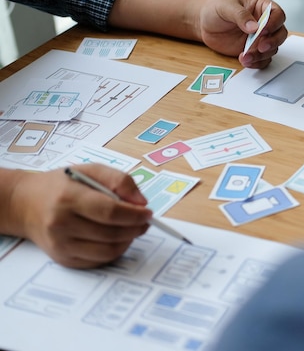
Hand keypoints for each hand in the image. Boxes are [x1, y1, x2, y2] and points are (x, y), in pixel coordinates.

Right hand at [6, 164, 151, 268]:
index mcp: (68, 198)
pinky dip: (114, 251)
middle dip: (135, 229)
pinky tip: (117, 239)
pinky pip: (98, 261)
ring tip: (133, 229)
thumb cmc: (61, 185)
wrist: (25, 204)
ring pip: (108, 251)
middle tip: (145, 222)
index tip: (148, 213)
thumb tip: (141, 202)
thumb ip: (119, 180)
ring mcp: (61, 245)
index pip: (109, 211)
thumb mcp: (89, 171)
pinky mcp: (63, 259)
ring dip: (128, 241)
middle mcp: (61, 224)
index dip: (134, 215)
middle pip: (111, 234)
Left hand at [198, 0, 287, 68]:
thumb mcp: (226, 7)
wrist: (204, 24)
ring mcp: (260, 38)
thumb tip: (254, 27)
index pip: (277, 14)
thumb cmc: (216, 10)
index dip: (274, 23)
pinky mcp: (254, 51)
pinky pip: (262, 59)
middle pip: (280, 34)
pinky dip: (256, 62)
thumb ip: (241, 16)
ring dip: (261, 55)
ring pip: (272, 49)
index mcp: (261, 7)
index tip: (263, 30)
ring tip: (245, 56)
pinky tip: (245, 61)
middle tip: (260, 47)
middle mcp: (265, 23)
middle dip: (272, 42)